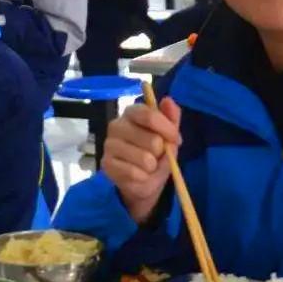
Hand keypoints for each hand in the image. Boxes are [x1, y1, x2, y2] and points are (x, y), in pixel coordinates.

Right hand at [101, 98, 181, 223]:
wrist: (143, 181)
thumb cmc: (156, 154)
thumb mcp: (169, 136)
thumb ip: (171, 118)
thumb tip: (167, 100)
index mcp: (131, 112)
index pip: (149, 115)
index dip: (166, 128)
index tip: (176, 139)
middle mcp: (116, 125)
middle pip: (152, 140)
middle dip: (161, 152)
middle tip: (157, 155)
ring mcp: (109, 145)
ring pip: (145, 159)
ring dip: (152, 166)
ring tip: (148, 166)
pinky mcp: (106, 164)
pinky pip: (134, 173)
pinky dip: (143, 177)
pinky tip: (139, 175)